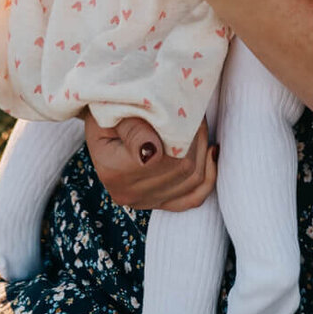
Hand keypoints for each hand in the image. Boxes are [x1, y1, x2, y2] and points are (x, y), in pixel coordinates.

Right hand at [83, 111, 218, 210]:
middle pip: (183, 169)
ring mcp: (144, 202)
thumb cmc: (107, 112)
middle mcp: (128, 194)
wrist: (102, 124)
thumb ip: (132, 129)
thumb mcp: (111, 112)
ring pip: (193, 181)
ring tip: (199, 127)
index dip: (182, 133)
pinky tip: (211, 152)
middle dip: (196, 139)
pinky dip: (208, 176)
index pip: (164, 158)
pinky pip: (193, 198)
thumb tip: (153, 149)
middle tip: (196, 114)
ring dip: (203, 151)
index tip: (185, 111)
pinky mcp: (158, 202)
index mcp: (115, 172)